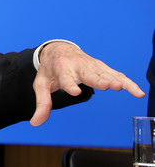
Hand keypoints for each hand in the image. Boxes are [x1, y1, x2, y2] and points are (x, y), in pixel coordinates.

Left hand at [29, 41, 144, 125]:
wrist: (58, 50)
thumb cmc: (50, 70)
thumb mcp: (42, 84)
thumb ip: (42, 103)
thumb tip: (35, 122)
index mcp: (61, 69)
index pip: (65, 78)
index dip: (69, 84)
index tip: (74, 92)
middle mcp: (77, 66)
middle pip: (88, 73)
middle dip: (96, 79)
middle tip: (105, 85)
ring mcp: (90, 66)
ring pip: (104, 73)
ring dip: (113, 80)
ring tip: (122, 87)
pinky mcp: (101, 67)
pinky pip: (115, 74)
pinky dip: (126, 82)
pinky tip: (137, 92)